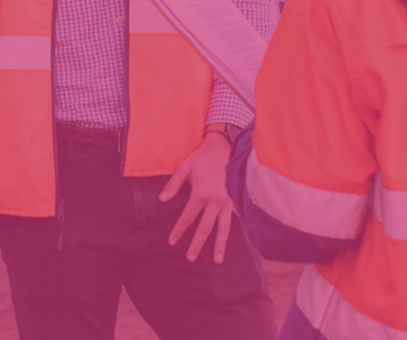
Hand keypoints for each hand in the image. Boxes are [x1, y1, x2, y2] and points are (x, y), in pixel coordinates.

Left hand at [159, 130, 235, 262]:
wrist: (225, 146)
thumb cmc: (202, 157)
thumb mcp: (184, 167)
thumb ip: (173, 185)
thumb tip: (162, 200)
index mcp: (200, 194)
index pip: (187, 218)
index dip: (179, 230)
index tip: (172, 242)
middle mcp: (215, 201)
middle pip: (205, 228)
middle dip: (197, 244)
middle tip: (190, 258)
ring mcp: (229, 202)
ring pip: (224, 228)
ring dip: (219, 245)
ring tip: (217, 260)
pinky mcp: (238, 199)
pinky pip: (239, 219)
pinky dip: (241, 232)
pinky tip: (244, 244)